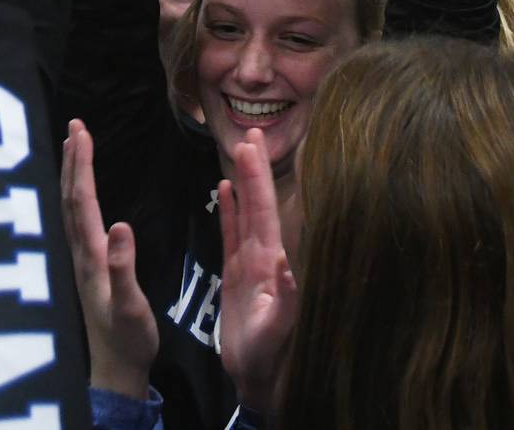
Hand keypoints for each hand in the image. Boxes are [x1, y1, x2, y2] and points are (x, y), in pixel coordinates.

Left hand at [62, 120, 157, 399]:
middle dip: (71, 158)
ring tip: (72, 145)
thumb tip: (121, 224)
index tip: (82, 131)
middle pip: (70, 196)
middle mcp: (79, 253)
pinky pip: (74, 219)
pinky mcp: (85, 267)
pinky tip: (78, 191)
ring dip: (70, 172)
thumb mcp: (132, 307)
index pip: (82, 200)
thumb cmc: (128, 339)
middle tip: (75, 124)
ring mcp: (80, 260)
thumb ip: (125, 267)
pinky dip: (74, 194)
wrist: (116, 371)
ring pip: (69, 206)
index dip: (81, 164)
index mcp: (91, 256)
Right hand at [217, 131, 297, 411]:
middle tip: (251, 132)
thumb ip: (286, 301)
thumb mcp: (276, 335)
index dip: (259, 179)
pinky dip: (229, 209)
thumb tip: (287, 263)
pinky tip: (225, 189)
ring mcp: (249, 263)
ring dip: (243, 182)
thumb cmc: (268, 361)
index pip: (265, 212)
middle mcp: (263, 256)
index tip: (254, 147)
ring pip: (246, 212)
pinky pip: (231, 233)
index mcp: (270, 264)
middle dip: (255, 168)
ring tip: (240, 149)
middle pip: (258, 203)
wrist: (258, 380)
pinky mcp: (235, 273)